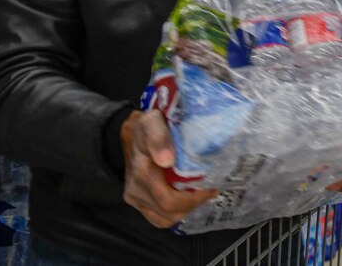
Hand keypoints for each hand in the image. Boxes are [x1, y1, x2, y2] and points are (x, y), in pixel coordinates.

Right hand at [121, 110, 215, 227]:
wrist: (131, 133)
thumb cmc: (146, 127)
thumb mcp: (153, 123)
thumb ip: (159, 139)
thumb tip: (167, 160)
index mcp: (142, 172)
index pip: (168, 200)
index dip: (192, 200)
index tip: (209, 188)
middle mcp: (136, 189)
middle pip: (169, 212)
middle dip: (192, 204)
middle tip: (207, 191)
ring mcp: (135, 197)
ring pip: (165, 218)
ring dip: (184, 210)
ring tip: (197, 194)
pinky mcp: (137, 201)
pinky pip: (158, 218)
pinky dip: (174, 213)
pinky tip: (184, 199)